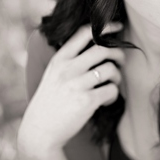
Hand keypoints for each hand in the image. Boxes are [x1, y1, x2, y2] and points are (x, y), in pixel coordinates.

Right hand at [18, 23, 124, 158]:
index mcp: (59, 59)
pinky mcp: (86, 101)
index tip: (117, 26)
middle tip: (120, 61)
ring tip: (112, 84)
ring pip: (110, 69)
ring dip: (117, 76)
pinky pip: (112, 90)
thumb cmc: (51, 102)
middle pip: (103, 49)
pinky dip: (113, 95)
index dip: (104, 27)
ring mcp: (76, 85)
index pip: (84, 33)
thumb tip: (100, 46)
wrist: (39, 133)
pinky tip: (106, 100)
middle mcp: (67, 69)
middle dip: (118, 53)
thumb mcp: (54, 75)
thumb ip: (71, 60)